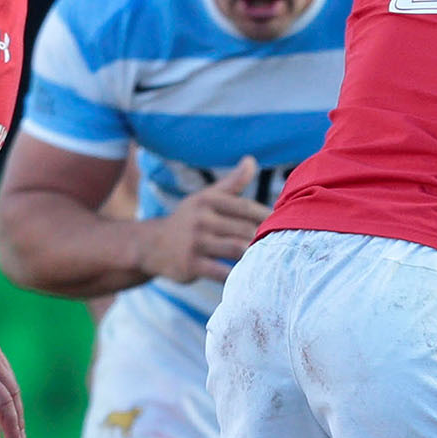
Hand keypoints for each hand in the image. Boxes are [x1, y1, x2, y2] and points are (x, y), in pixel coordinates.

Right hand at [139, 156, 270, 282]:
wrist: (151, 245)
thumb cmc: (189, 219)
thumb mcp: (206, 197)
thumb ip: (232, 182)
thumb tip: (251, 160)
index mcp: (208, 200)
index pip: (246, 207)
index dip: (268, 216)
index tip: (285, 224)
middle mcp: (201, 219)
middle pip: (245, 229)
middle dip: (265, 238)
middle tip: (283, 246)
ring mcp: (195, 242)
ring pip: (237, 249)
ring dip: (255, 255)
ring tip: (271, 260)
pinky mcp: (190, 265)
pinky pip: (221, 273)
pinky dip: (238, 276)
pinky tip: (250, 277)